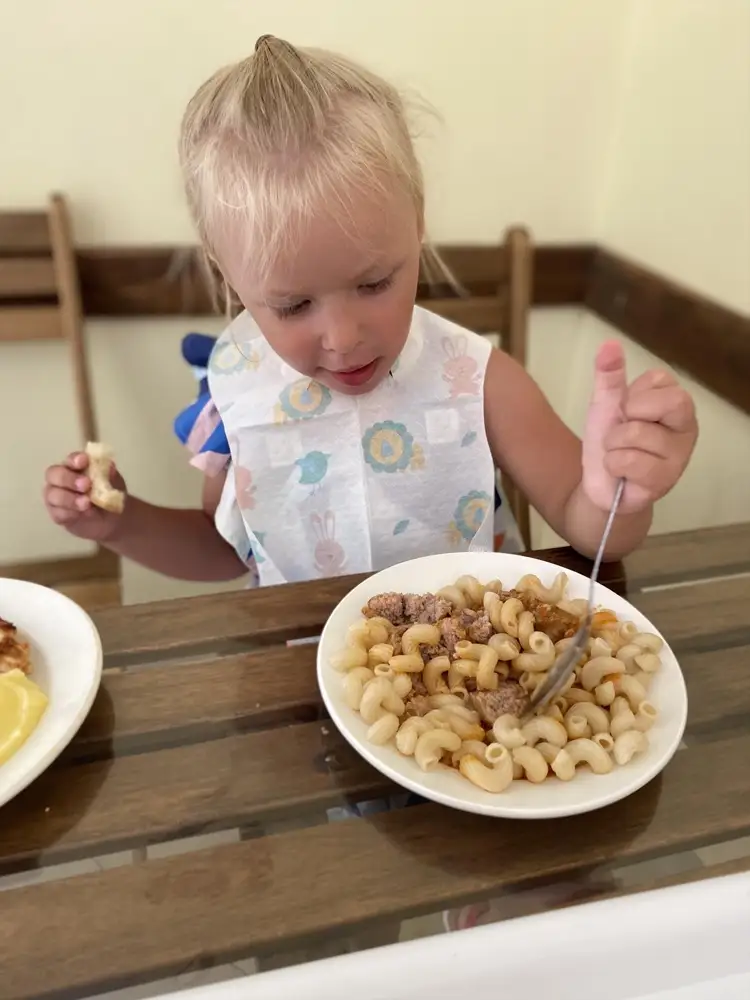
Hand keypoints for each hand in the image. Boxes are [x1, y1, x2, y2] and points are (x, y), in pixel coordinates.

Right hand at [43, 451, 126, 541]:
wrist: (112, 519)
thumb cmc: (109, 494)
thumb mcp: (115, 484)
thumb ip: (110, 476)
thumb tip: (110, 468)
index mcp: (75, 466)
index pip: (70, 459)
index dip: (74, 459)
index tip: (84, 461)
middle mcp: (61, 478)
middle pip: (53, 474)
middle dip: (68, 478)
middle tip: (86, 485)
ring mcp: (56, 496)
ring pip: (52, 494)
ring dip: (69, 498)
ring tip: (86, 503)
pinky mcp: (57, 514)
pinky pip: (57, 512)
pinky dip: (69, 513)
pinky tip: (81, 514)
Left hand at [582, 340, 697, 513]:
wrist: (600, 484)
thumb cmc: (610, 441)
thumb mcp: (605, 403)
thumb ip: (608, 374)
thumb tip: (610, 343)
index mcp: (675, 403)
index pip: (661, 379)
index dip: (634, 394)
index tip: (627, 410)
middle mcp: (686, 427)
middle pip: (671, 401)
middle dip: (631, 415)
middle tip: (625, 431)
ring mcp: (680, 455)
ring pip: (637, 433)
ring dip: (614, 444)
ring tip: (620, 454)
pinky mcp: (665, 480)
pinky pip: (630, 460)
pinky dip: (614, 464)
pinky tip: (623, 472)